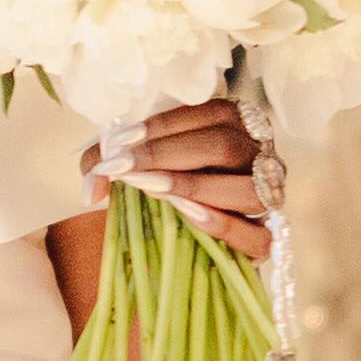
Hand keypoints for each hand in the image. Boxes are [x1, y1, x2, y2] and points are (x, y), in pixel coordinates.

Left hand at [89, 98, 269, 260]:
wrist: (184, 246)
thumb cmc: (162, 189)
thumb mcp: (135, 166)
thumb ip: (108, 164)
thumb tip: (91, 187)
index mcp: (236, 126)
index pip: (209, 113)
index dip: (162, 127)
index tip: (119, 144)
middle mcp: (260, 156)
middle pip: (224, 145)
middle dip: (167, 155)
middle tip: (125, 168)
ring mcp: (269, 197)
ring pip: (248, 186)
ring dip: (194, 185)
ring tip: (150, 188)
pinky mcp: (265, 240)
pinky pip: (257, 234)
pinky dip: (223, 224)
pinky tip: (187, 215)